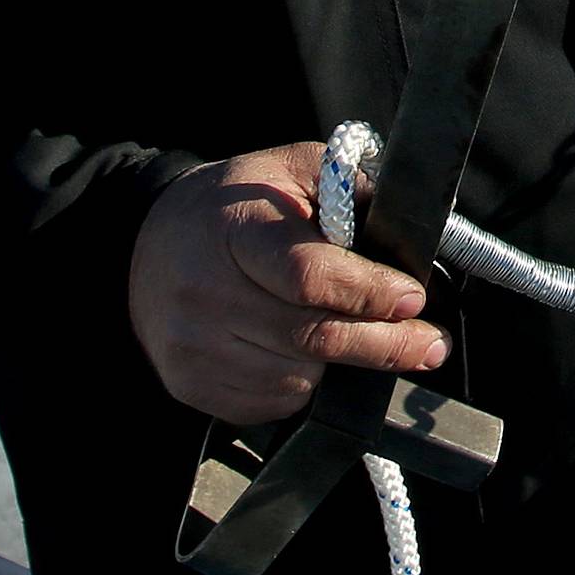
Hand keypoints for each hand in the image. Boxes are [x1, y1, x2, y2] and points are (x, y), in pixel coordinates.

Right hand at [129, 141, 449, 423]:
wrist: (146, 246)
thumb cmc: (233, 205)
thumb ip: (349, 192)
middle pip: (313, 337)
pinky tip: (300, 352)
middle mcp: (207, 292)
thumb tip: (409, 236)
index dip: (369, 293)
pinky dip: (302, 384)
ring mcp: (194, 346)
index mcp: (235, 229)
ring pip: (299, 379)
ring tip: (354, 336)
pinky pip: (272, 403)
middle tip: (428, 345)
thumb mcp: (289, 170)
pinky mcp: (190, 384)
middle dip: (384, 344)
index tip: (413, 298)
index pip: (309, 274)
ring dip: (341, 364)